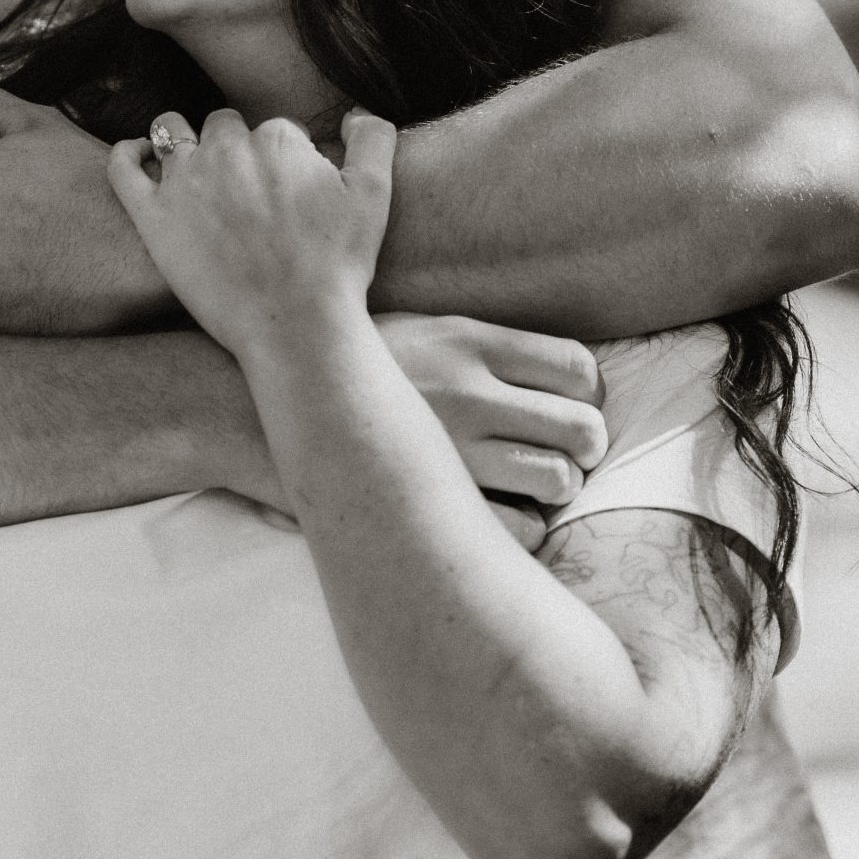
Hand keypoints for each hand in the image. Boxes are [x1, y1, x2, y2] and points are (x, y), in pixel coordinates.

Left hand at [108, 107, 395, 362]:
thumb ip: (372, 138)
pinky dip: (129, 153)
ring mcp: (185, 181)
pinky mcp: (153, 217)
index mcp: (277, 140)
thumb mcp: (376, 194)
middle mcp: (226, 150)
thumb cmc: (338, 265)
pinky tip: (140, 155)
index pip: (274, 131)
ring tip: (195, 170)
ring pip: (174, 132)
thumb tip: (355, 114)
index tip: (287, 194)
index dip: (283, 161)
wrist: (295, 323)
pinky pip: (123, 166)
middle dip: (235, 150)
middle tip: (247, 195)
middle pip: (225, 128)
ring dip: (183, 141)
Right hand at [374, 313, 606, 510]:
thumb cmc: (352, 374)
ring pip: (559, 479)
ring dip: (560, 487)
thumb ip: (480, 349)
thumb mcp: (418, 330)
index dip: (590, 394)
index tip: (575, 405)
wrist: (268, 408)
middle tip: (573, 455)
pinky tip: (505, 516)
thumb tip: (552, 378)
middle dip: (588, 447)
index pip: (575, 366)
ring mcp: (455, 449)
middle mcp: (469, 391)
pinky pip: (520, 526)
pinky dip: (528, 528)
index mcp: (468, 341)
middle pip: (581, 427)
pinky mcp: (436, 498)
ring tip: (539, 487)